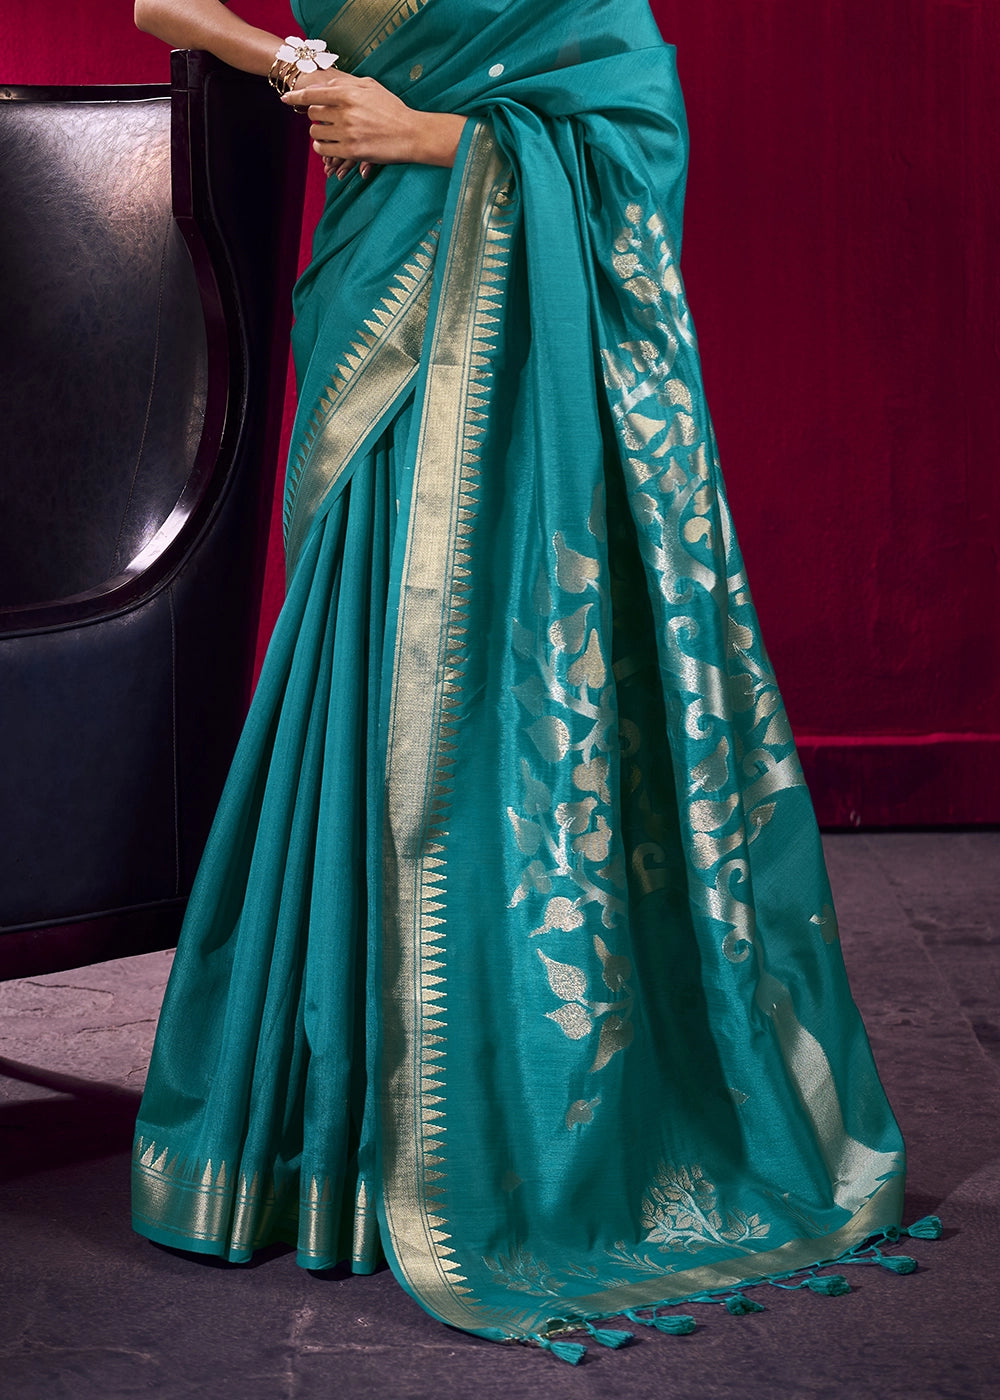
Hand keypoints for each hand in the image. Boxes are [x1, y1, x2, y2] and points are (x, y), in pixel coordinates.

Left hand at [281, 72, 465, 169]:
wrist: (412, 134)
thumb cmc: (392, 109)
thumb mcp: (371, 87)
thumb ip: (346, 83)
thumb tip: (324, 84)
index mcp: (348, 93)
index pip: (313, 93)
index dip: (296, 96)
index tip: (286, 99)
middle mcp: (345, 112)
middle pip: (313, 114)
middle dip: (316, 117)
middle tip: (325, 120)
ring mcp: (347, 133)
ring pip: (316, 133)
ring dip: (318, 134)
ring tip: (327, 134)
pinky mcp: (351, 151)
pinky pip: (324, 150)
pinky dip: (323, 149)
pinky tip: (328, 147)